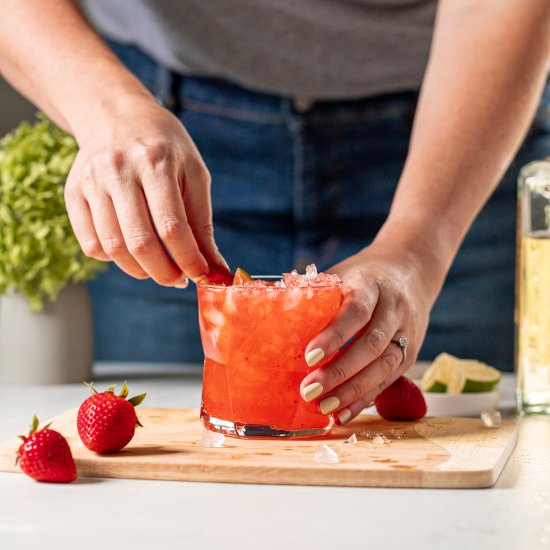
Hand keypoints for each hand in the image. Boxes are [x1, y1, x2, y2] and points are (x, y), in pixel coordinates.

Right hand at [64, 99, 224, 285]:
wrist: (116, 114)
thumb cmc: (165, 147)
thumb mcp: (194, 174)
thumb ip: (202, 223)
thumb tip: (213, 268)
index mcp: (155, 162)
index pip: (172, 227)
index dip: (189, 260)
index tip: (202, 276)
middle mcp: (118, 170)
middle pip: (140, 243)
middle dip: (164, 273)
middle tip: (179, 280)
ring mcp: (90, 182)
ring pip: (113, 248)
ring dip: (140, 271)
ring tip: (158, 269)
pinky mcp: (72, 193)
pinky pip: (91, 244)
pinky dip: (114, 259)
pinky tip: (131, 252)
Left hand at [300, 241, 434, 424]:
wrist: (411, 270)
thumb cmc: (365, 275)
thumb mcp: (343, 273)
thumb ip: (317, 294)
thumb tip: (273, 315)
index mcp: (372, 284)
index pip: (356, 311)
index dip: (334, 335)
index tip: (309, 356)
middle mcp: (394, 309)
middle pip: (370, 345)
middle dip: (339, 372)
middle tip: (309, 390)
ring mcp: (407, 333)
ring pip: (383, 367)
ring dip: (352, 392)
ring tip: (323, 407)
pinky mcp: (410, 354)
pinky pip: (388, 381)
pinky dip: (364, 400)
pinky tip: (342, 414)